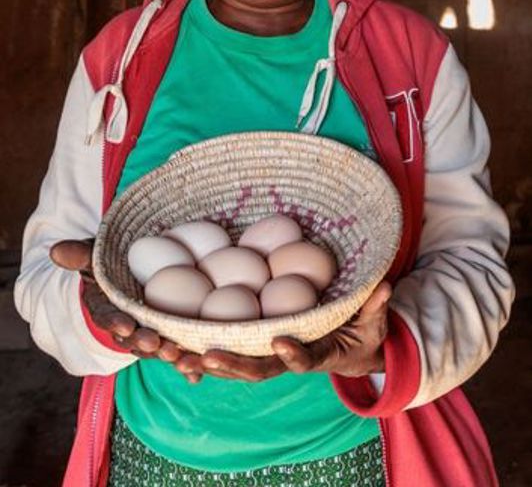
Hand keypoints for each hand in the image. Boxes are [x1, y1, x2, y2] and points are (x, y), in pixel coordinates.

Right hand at [49, 239, 182, 365]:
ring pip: (155, 349)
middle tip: (154, 343)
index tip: (124, 325)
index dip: (115, 322)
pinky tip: (195, 378)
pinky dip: (185, 370)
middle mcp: (126, 326)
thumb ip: (79, 255)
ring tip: (176, 355)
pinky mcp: (167, 340)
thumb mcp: (95, 256)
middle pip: (133, 338)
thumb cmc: (111, 263)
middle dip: (142, 342)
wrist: (130, 274)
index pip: (107, 317)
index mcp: (106, 309)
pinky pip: (176, 355)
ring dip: (164, 355)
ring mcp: (147, 334)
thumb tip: (55, 251)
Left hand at [177, 281, 390, 383]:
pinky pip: (230, 351)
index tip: (281, 342)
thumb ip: (375, 307)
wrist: (350, 351)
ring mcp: (271, 356)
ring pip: (236, 364)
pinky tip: (176, 347)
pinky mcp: (258, 347)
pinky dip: (204, 354)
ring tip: (176, 356)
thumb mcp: (373, 322)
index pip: (305, 358)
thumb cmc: (363, 334)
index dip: (293, 353)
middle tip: (206, 355)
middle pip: (257, 368)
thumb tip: (383, 287)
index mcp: (319, 354)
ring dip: (207, 363)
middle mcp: (289, 358)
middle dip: (232, 364)